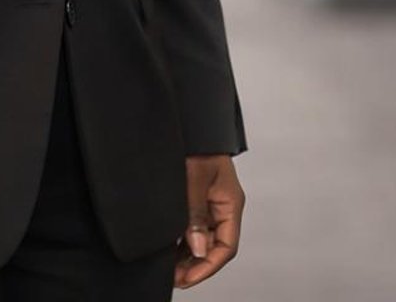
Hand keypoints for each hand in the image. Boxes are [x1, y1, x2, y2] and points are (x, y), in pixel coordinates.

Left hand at [174, 153, 243, 287]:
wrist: (189, 117)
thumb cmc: (197, 142)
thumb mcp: (194, 178)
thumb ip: (194, 213)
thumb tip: (196, 247)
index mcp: (229, 202)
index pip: (225, 246)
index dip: (207, 266)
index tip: (186, 278)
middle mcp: (221, 204)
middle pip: (213, 245)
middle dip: (194, 264)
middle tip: (172, 277)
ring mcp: (208, 200)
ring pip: (201, 236)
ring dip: (186, 253)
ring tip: (167, 266)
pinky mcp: (194, 194)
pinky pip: (191, 224)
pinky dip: (180, 237)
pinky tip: (166, 246)